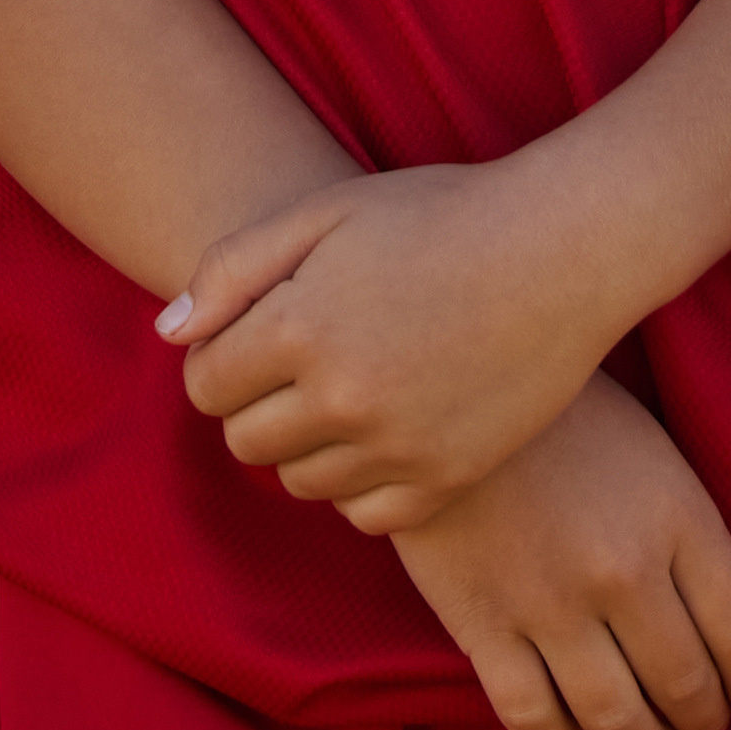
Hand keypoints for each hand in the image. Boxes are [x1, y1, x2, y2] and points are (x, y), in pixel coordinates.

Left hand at [168, 155, 627, 527]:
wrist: (562, 251)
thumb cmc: (439, 216)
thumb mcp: (326, 214)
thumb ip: (233, 270)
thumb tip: (168, 335)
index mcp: (299, 327)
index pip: (204, 385)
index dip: (223, 358)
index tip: (261, 334)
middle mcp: (340, 399)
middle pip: (245, 442)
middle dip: (259, 403)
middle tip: (306, 361)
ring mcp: (396, 447)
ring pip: (300, 482)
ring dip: (308, 444)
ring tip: (353, 387)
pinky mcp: (444, 481)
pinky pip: (363, 515)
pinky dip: (362, 483)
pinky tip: (389, 429)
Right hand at [380, 376, 730, 729]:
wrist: (445, 370)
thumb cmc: (559, 410)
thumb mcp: (651, 450)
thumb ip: (687, 532)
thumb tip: (720, 622)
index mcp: (678, 516)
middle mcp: (624, 570)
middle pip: (688, 687)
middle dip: (703, 720)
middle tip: (701, 725)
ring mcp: (551, 602)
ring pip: (618, 720)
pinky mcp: (483, 622)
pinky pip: (534, 719)